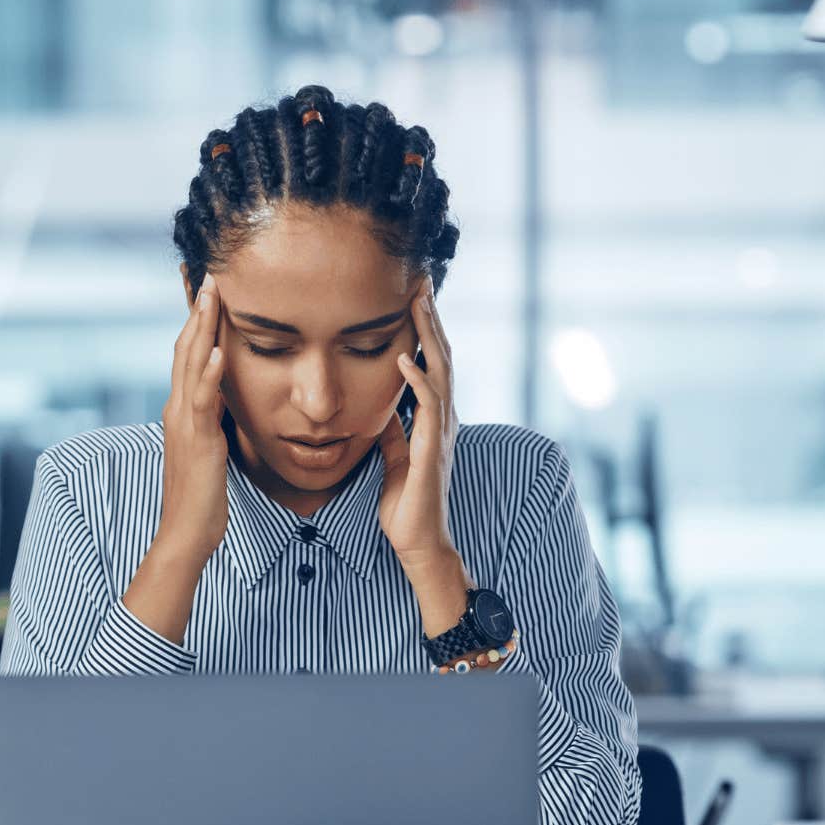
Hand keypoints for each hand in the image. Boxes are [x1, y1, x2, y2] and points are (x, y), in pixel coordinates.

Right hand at [155, 273, 229, 566]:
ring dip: (202, 328)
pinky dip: (210, 373)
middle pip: (186, 348)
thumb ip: (212, 420)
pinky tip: (219, 350)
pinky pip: (204, 401)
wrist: (186, 533)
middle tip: (207, 272)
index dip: (197, 320)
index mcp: (182, 409)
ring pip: (191, 365)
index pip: (188, 354)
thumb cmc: (201, 497)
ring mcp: (185, 423)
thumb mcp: (209, 448)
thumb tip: (224, 399)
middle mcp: (178, 409)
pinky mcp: (197, 440)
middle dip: (198, 310)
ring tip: (213, 294)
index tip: (208, 289)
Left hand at [377, 278, 472, 634]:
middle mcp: (442, 420)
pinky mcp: (431, 451)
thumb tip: (382, 406)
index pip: (433, 362)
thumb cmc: (406, 505)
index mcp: (432, 419)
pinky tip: (404, 357)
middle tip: (421, 280)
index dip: (425, 329)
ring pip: (441, 372)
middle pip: (442, 356)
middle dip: (431, 318)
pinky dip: (418, 379)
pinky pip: (428, 407)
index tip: (413, 296)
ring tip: (418, 302)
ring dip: (430, 335)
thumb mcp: (394, 457)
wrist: (418, 544)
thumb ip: (393, 429)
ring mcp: (440, 434)